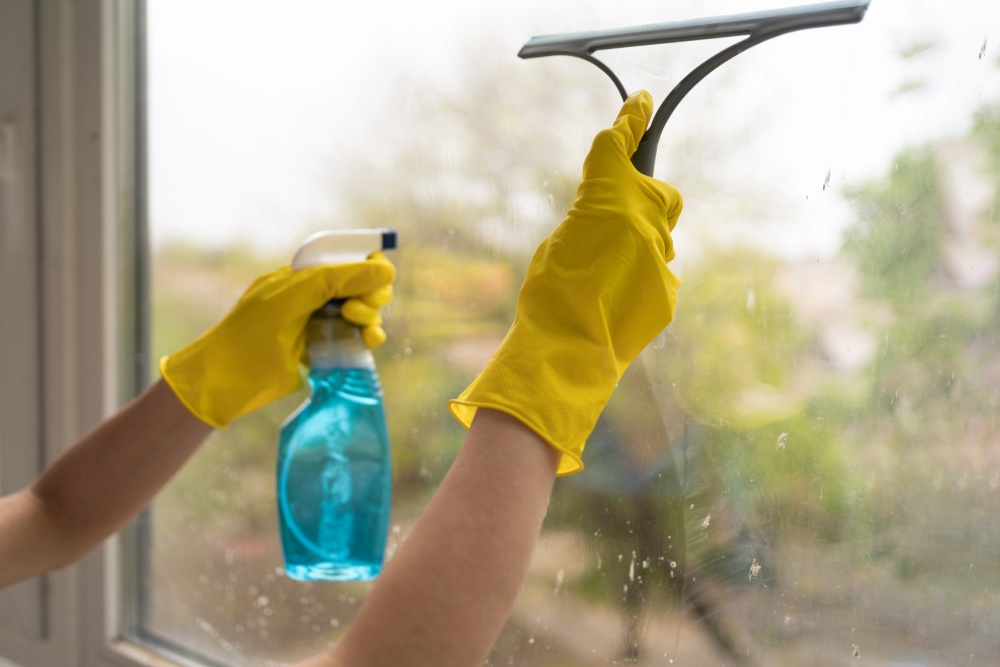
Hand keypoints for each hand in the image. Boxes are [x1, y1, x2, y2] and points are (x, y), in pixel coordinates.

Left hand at [161, 253, 394, 427]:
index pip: (346, 258)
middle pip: (361, 286)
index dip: (367, 266)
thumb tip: (386, 271)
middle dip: (369, 295)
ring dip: (370, 317)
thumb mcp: (292, 298)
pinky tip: (369, 341)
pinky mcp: (325, 350)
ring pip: (363, 312)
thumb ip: (337, 279)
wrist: (224, 382)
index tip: (378, 279)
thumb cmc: (250, 335)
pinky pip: (357, 338)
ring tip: (360, 328)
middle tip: (356, 311)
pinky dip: (369, 337)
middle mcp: (314, 296)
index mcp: (301, 275)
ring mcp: (320, 324)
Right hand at [449, 90, 682, 474]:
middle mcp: (643, 222)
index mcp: (606, 199)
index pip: (620, 146)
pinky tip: (614, 303)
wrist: (565, 353)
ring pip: (659, 239)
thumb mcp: (559, 242)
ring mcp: (661, 259)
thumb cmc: (546, 297)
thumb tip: (611, 222)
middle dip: (645, 200)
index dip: (631, 121)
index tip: (641, 103)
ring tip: (604, 279)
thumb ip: (591, 220)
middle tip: (619, 221)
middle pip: (660, 194)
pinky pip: (659, 273)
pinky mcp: (668, 292)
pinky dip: (640, 280)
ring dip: (638, 248)